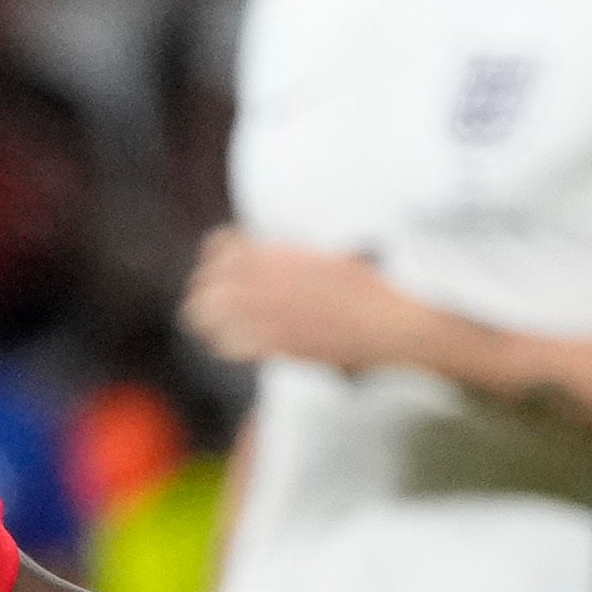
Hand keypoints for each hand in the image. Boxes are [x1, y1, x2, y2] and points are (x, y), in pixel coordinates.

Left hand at [179, 229, 453, 378]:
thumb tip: (275, 253)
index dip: (215, 258)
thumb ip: (293, 254)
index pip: (218, 246)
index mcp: (277, 251)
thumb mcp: (329, 254)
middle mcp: (263, 279)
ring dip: (209, 319)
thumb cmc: (370, 288)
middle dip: (206, 291)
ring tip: (222, 325)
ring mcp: (264, 313)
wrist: (388, 322)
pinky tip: (242, 344)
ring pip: (204, 315)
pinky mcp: (271, 344)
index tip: (223, 269)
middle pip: (203, 282)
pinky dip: (228, 344)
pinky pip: (225, 344)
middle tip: (218, 302)